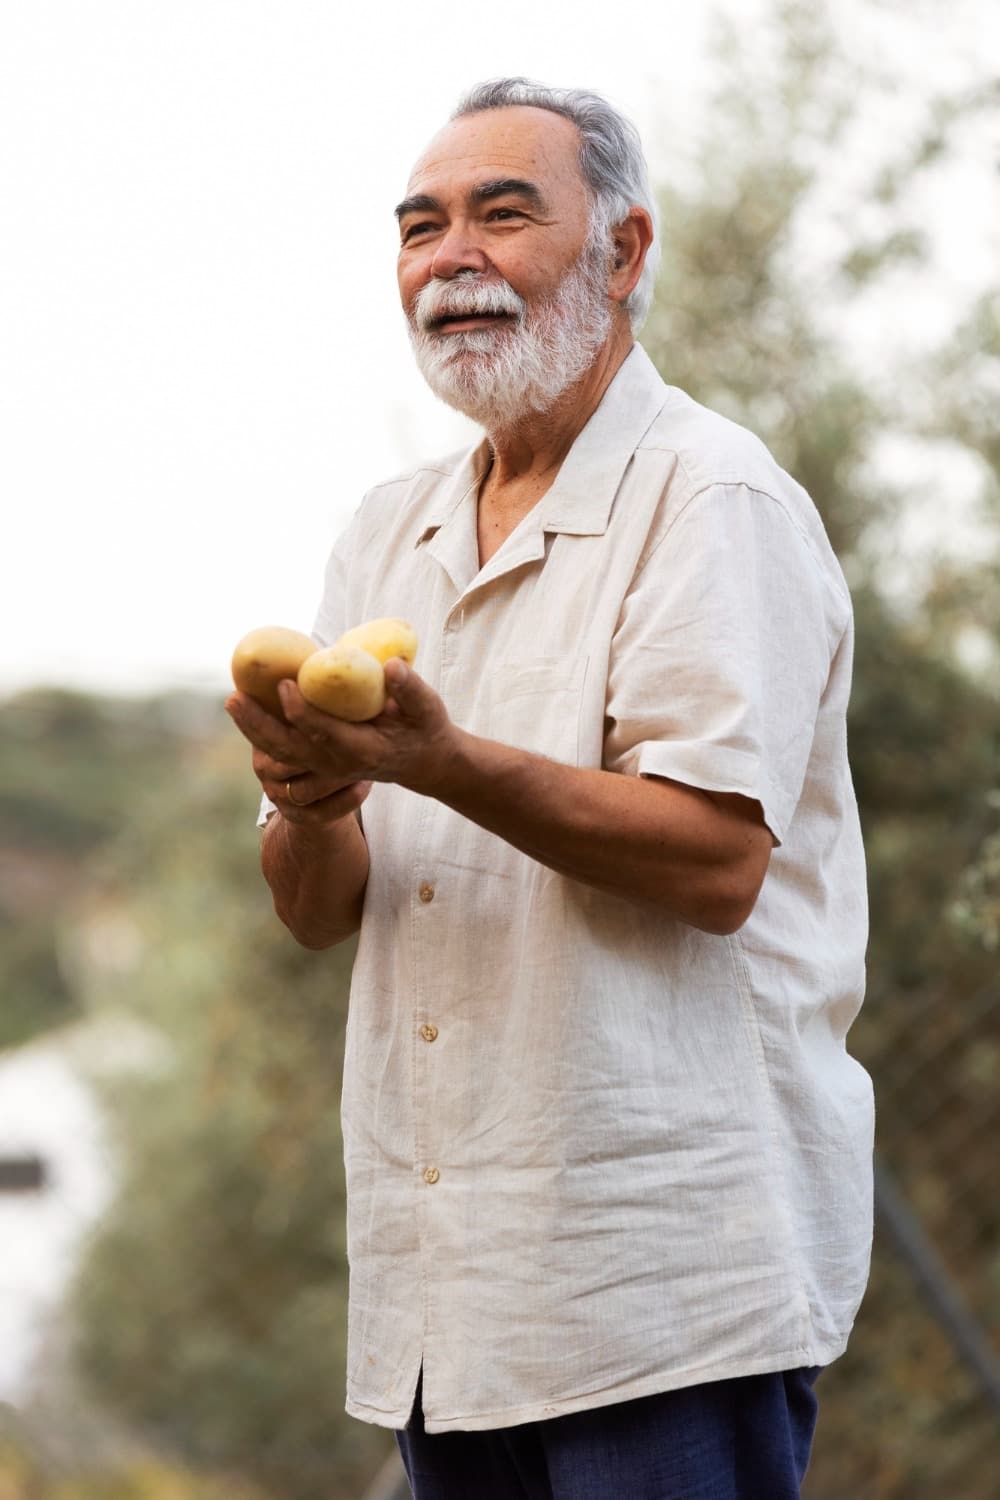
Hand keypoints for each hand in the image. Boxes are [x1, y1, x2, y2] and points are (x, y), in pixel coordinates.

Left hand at [224, 659, 458, 819]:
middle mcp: (337, 763)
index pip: (325, 734)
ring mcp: (324, 765)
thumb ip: (411, 689)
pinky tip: (245, 709)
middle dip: (260, 724)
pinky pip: (281, 749)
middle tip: (235, 697)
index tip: (285, 683)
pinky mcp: (316, 759)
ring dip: (253, 728)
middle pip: (290, 749)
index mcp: (363, 751)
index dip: (302, 711)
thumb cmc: (424, 727)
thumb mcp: (428, 708)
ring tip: (232, 701)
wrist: (421, 761)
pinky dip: (260, 731)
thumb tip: (390, 665)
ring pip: (280, 753)